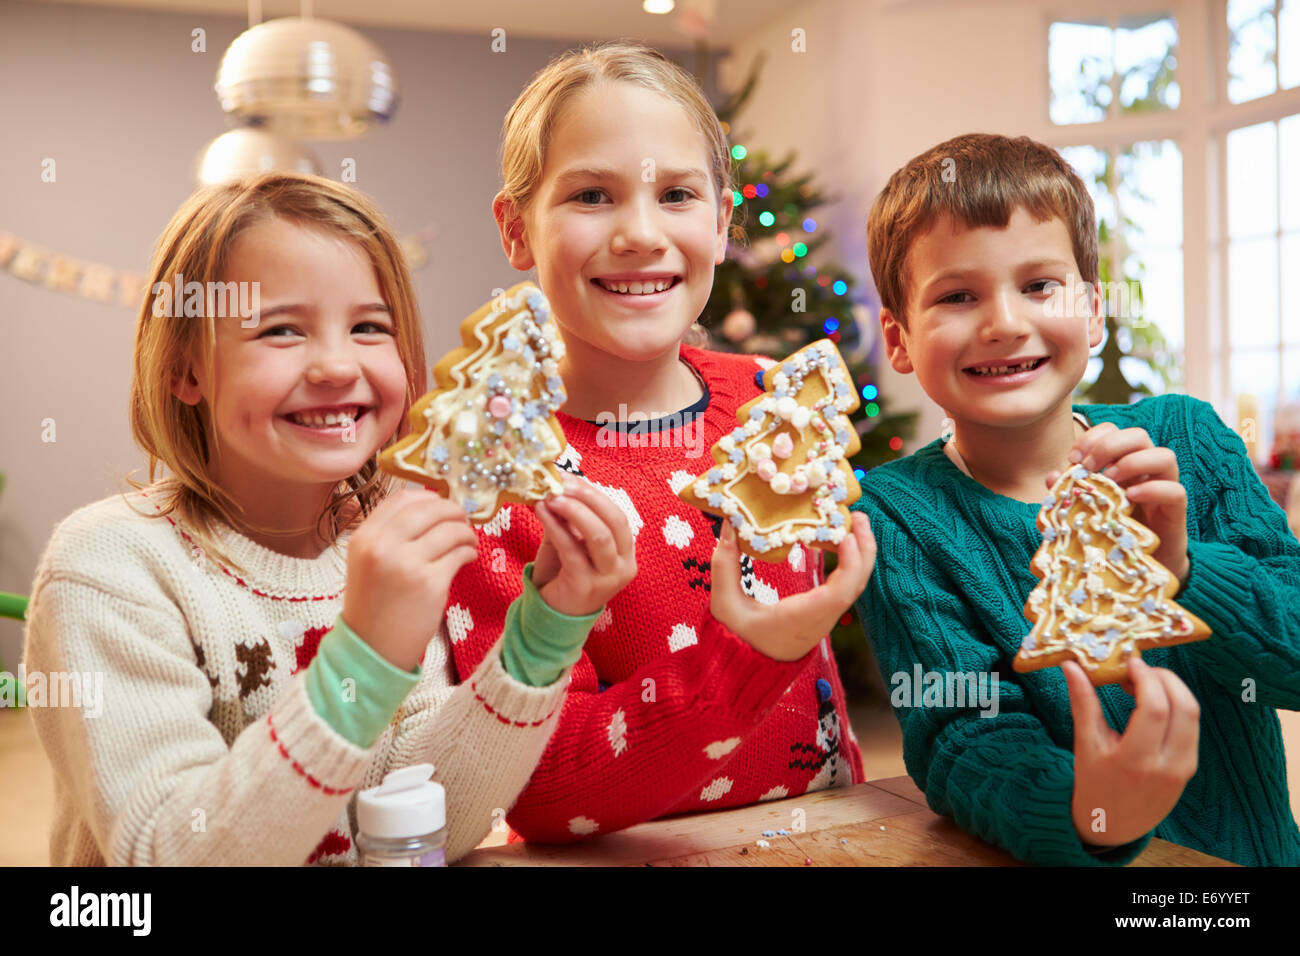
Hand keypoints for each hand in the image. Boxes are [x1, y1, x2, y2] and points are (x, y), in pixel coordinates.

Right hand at [342, 489, 479, 670]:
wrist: (371, 648)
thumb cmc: (373, 604)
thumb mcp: (367, 561)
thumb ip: (390, 534)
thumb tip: (432, 507)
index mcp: (364, 537)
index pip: (402, 498)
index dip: (428, 496)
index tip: (441, 504)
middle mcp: (382, 546)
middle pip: (430, 509)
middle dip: (453, 510)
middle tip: (462, 519)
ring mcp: (407, 564)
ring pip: (450, 529)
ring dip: (466, 532)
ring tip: (468, 541)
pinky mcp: (430, 584)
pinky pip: (460, 553)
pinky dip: (470, 551)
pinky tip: (468, 557)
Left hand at [532, 476, 636, 616]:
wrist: (551, 616)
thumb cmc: (563, 575)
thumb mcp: (571, 542)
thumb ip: (570, 518)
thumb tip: (558, 483)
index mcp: (625, 553)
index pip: (617, 515)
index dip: (594, 494)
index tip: (569, 478)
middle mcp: (623, 566)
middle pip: (614, 521)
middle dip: (587, 497)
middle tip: (560, 484)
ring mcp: (608, 579)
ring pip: (599, 534)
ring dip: (574, 510)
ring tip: (551, 497)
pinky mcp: (585, 586)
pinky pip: (573, 549)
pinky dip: (556, 527)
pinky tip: (541, 513)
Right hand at [710, 512, 875, 660]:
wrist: (743, 671)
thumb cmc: (734, 639)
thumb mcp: (724, 604)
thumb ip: (725, 565)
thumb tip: (730, 525)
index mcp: (801, 619)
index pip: (839, 594)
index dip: (849, 563)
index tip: (845, 536)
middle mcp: (820, 620)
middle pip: (856, 585)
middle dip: (864, 549)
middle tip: (856, 516)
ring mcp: (824, 618)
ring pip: (854, 585)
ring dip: (859, 553)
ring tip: (851, 522)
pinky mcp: (821, 614)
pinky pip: (844, 587)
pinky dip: (848, 562)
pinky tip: (838, 542)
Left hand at [1047, 423, 1188, 584]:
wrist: (1137, 563)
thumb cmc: (1109, 529)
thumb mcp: (1084, 508)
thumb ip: (1069, 491)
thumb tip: (1052, 477)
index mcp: (1122, 461)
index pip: (1114, 431)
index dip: (1093, 437)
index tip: (1074, 458)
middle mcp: (1145, 469)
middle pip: (1139, 435)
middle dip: (1110, 445)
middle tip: (1089, 467)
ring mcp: (1163, 486)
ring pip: (1164, 456)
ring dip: (1134, 462)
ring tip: (1111, 480)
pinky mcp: (1175, 509)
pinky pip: (1175, 490)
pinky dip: (1153, 489)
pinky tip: (1131, 498)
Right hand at [1066, 657, 1199, 848]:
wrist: (1113, 825)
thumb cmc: (1093, 785)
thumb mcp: (1085, 745)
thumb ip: (1082, 702)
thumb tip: (1072, 666)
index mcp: (1136, 760)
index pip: (1155, 708)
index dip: (1146, 678)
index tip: (1129, 663)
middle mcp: (1167, 765)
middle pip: (1185, 707)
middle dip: (1164, 678)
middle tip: (1139, 669)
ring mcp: (1183, 768)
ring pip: (1193, 714)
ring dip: (1172, 690)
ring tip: (1142, 684)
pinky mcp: (1190, 768)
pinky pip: (1191, 727)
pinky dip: (1175, 706)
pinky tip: (1152, 703)